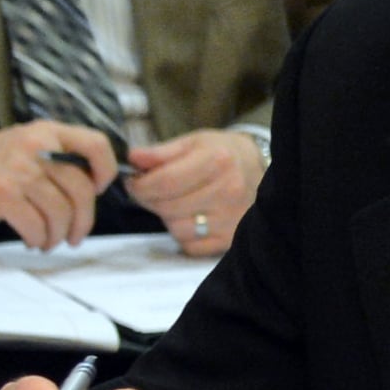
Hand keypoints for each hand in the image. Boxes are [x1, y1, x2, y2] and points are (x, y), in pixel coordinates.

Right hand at [0, 121, 116, 246]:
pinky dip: (37, 238)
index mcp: (44, 132)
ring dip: (58, 234)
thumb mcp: (20, 144)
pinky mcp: (1, 194)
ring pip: (60, 212)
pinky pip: (35, 225)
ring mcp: (18, 170)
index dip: (104, 171)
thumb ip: (52, 158)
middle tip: (75, 235)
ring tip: (47, 241)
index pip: (96, 144)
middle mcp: (36, 147)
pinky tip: (31, 240)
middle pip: (81, 189)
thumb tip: (86, 189)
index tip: (96, 190)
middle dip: (83, 220)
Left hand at [121, 128, 266, 258]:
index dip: (140, 185)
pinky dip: (183, 235)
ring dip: (168, 217)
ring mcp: (231, 219)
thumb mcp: (193, 143)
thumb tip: (132, 158)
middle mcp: (228, 191)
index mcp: (218, 161)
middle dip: (150, 200)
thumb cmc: (221, 154)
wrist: (258, 170)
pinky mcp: (230, 240)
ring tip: (177, 202)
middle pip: (167, 207)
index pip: (165, 182)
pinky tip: (191, 217)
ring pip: (177, 229)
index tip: (133, 182)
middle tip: (152, 191)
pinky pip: (190, 246)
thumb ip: (160, 153)